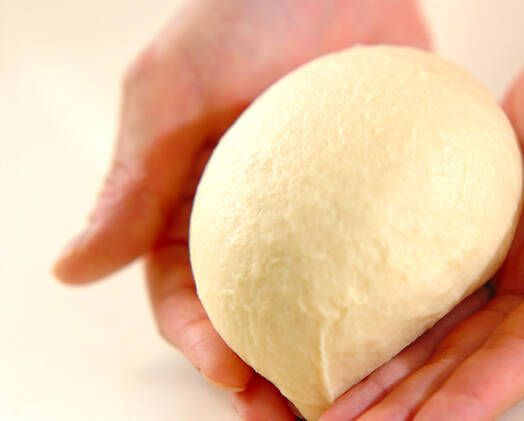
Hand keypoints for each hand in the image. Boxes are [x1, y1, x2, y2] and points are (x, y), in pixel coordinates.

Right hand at [52, 0, 429, 417]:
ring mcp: (324, 213)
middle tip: (295, 412)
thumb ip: (133, 181)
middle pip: (258, 313)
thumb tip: (72, 269)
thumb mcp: (173, 92)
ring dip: (332, 353)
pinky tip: (410, 334)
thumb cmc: (246, 13)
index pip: (188, 292)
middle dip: (269, 367)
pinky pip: (384, 258)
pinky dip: (390, 301)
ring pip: (322, 300)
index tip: (231, 374)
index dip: (202, 341)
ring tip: (355, 398)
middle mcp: (260, 220)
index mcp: (198, 205)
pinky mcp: (378, 198)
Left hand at [321, 1, 523, 419]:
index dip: (469, 398)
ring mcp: (500, 252)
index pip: (522, 355)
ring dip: (384, 365)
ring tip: (327, 394)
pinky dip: (377, 298)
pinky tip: (334, 314)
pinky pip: (413, 265)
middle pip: (465, 355)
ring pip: (434, 323)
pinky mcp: (465, 224)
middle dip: (409, 400)